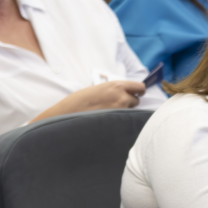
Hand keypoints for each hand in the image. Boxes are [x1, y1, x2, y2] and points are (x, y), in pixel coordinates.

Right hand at [30, 80, 144, 124]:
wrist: (68, 113)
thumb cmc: (81, 100)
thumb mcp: (100, 89)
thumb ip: (115, 90)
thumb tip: (126, 93)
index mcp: (116, 85)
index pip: (140, 87)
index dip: (138, 91)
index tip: (137, 93)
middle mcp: (121, 97)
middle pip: (137, 100)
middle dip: (130, 102)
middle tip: (118, 105)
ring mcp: (120, 110)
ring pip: (131, 111)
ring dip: (125, 111)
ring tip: (109, 113)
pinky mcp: (117, 121)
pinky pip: (125, 120)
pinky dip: (120, 120)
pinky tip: (110, 120)